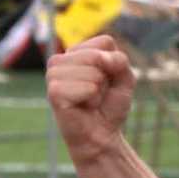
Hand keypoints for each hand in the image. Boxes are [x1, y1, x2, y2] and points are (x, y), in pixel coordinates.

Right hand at [46, 36, 133, 167]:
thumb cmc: (110, 105)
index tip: (107, 80)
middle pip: (96, 55)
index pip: (105, 42)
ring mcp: (53, 75)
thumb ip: (119, 60)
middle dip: (105, 77)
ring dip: (98, 89)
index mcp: (76, 52)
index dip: (114, 63)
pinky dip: (92, 99)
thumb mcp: (125, 77)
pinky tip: (83, 107)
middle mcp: (61, 60)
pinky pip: (86, 87)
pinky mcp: (53, 92)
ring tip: (89, 100)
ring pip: (91, 71)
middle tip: (96, 93)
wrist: (101, 135)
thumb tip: (99, 58)